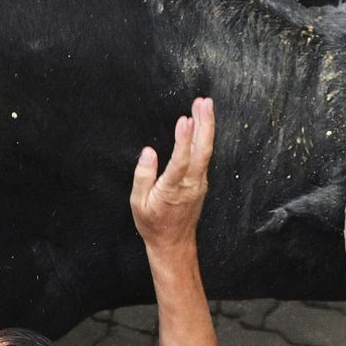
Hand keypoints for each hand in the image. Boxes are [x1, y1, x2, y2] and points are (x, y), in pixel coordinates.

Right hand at [130, 96, 214, 254]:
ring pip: (206, 152)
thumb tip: (148, 152)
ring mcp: (199, 183)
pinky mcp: (201, 182)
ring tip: (205, 106)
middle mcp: (190, 184)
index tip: (184, 119)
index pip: (181, 161)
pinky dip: (204, 138)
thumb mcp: (138, 203)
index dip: (183, 140)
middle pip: (202, 151)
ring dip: (207, 127)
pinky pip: (205, 157)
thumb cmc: (153, 224)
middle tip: (204, 102)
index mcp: (172, 189)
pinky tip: (203, 126)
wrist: (173, 243)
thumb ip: (143, 176)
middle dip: (205, 124)